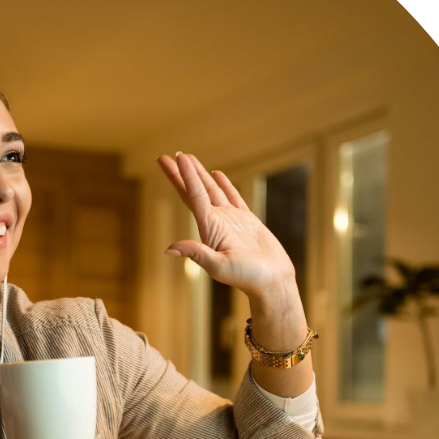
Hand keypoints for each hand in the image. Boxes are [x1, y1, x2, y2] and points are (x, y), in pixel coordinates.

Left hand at [157, 152, 296, 299]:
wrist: (272, 282)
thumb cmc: (247, 277)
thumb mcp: (218, 266)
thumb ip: (196, 254)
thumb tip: (169, 249)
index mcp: (209, 228)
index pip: (192, 196)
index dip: (182, 176)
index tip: (171, 159)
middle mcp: (216, 221)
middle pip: (195, 190)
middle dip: (181, 173)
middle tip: (166, 156)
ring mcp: (231, 220)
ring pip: (212, 189)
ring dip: (199, 174)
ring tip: (188, 157)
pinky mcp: (246, 220)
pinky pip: (232, 196)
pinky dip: (224, 184)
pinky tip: (216, 174)